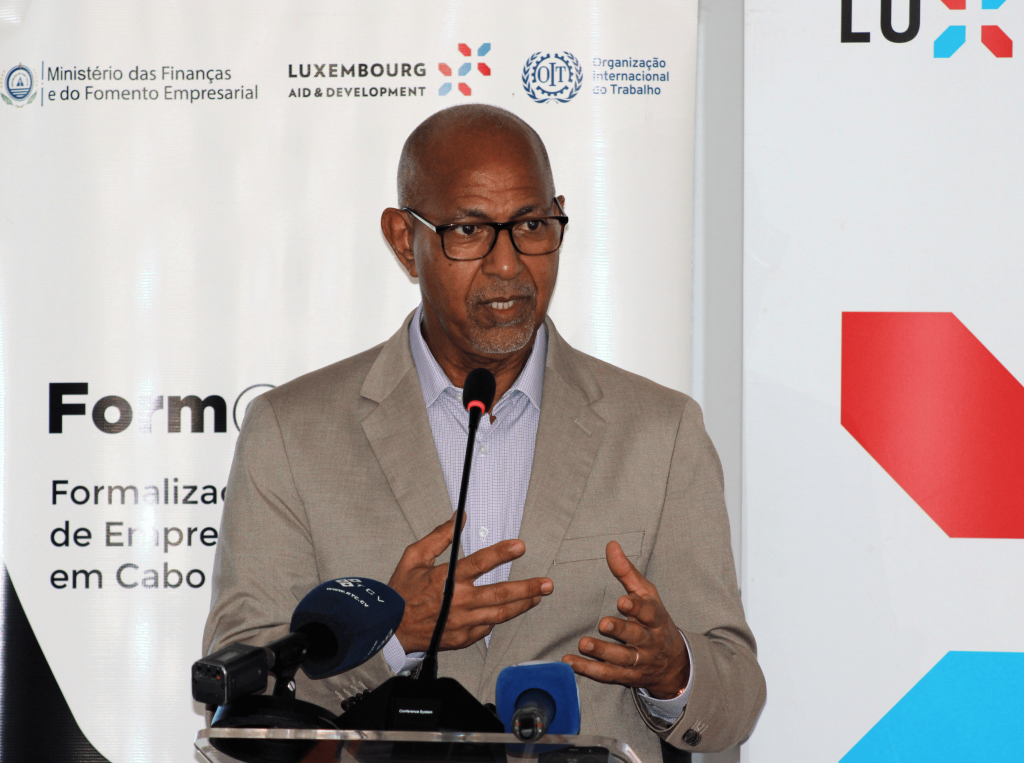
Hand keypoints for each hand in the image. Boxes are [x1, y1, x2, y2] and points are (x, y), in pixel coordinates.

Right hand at [387, 515, 553, 652]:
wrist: (390, 630)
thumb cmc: (401, 593)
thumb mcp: (414, 557)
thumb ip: (439, 537)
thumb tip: (458, 518)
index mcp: (446, 580)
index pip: (480, 563)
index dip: (501, 553)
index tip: (520, 546)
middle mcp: (458, 602)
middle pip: (500, 594)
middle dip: (527, 588)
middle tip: (547, 584)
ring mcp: (462, 623)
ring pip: (500, 614)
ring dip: (522, 605)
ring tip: (537, 597)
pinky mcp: (463, 638)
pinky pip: (487, 628)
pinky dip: (499, 619)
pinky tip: (508, 611)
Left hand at [562, 541, 689, 698]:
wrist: (673, 663)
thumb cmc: (654, 620)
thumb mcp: (647, 594)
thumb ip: (627, 572)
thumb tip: (611, 545)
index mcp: (656, 618)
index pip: (650, 612)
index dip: (637, 607)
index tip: (622, 601)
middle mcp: (650, 641)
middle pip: (637, 637)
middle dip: (621, 630)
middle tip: (603, 623)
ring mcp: (640, 661)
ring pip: (622, 658)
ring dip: (603, 652)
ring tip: (583, 643)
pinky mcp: (628, 677)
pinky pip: (609, 675)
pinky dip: (589, 670)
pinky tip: (571, 662)